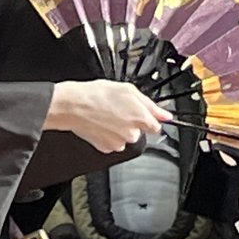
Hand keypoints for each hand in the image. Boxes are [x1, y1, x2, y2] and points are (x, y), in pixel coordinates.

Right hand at [47, 80, 166, 153]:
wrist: (73, 106)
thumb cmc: (97, 95)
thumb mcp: (128, 90)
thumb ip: (150, 105)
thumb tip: (165, 115)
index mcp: (140, 118)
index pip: (156, 127)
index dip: (148, 119)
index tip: (142, 115)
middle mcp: (131, 134)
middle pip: (139, 132)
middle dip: (132, 123)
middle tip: (118, 110)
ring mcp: (118, 143)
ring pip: (125, 138)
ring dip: (120, 129)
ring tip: (107, 116)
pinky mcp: (106, 148)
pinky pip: (112, 143)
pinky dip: (108, 135)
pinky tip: (101, 123)